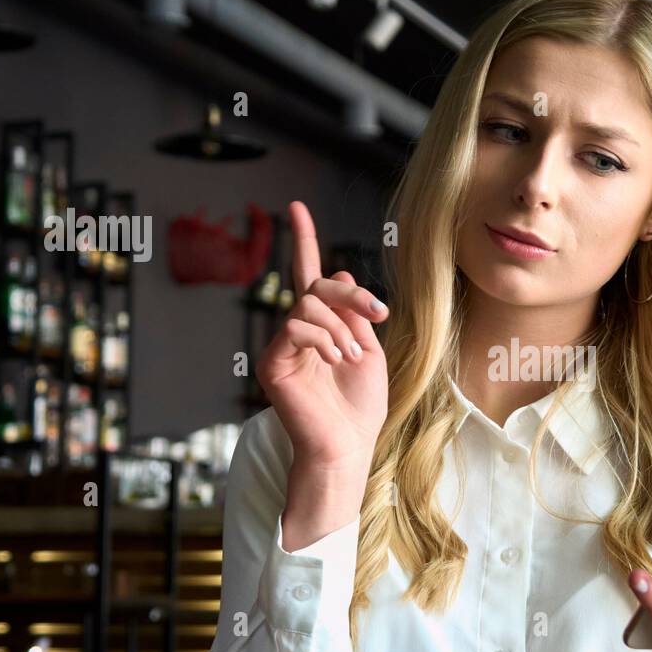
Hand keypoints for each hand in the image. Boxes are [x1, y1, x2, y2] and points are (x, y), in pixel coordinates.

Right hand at [255, 201, 389, 467]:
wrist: (349, 445)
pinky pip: (295, 327)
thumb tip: (337, 272)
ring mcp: (282, 346)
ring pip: (309, 305)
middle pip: (317, 286)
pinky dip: (322, 339)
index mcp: (322, 325)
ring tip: (352, 356)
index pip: (310, 275)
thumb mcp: (369, 348)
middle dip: (351, 295)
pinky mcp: (272, 362)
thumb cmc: (360, 405)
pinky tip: (334, 361)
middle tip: (379, 315)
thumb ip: (354, 311)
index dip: (304, 239)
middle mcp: (297, 331)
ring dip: (341, 327)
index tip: (297, 206)